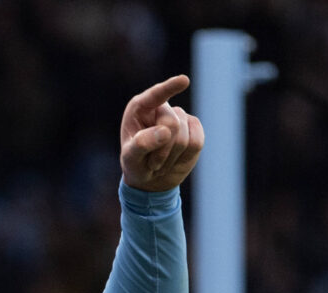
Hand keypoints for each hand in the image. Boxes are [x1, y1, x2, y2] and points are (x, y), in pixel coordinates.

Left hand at [119, 74, 203, 191]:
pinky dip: (185, 157)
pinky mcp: (195, 129)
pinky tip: (175, 159)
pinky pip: (197, 142)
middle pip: (172, 125)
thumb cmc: (135, 163)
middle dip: (162, 150)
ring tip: (160, 162)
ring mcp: (181, 117)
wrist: (151, 177)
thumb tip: (165, 131)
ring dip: (171, 157)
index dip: (170, 87)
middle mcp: (162, 108)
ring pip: (185, 137)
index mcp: (141, 107)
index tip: (184, 80)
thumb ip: (142, 144)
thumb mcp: (130, 158)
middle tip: (152, 163)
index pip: (156, 95)